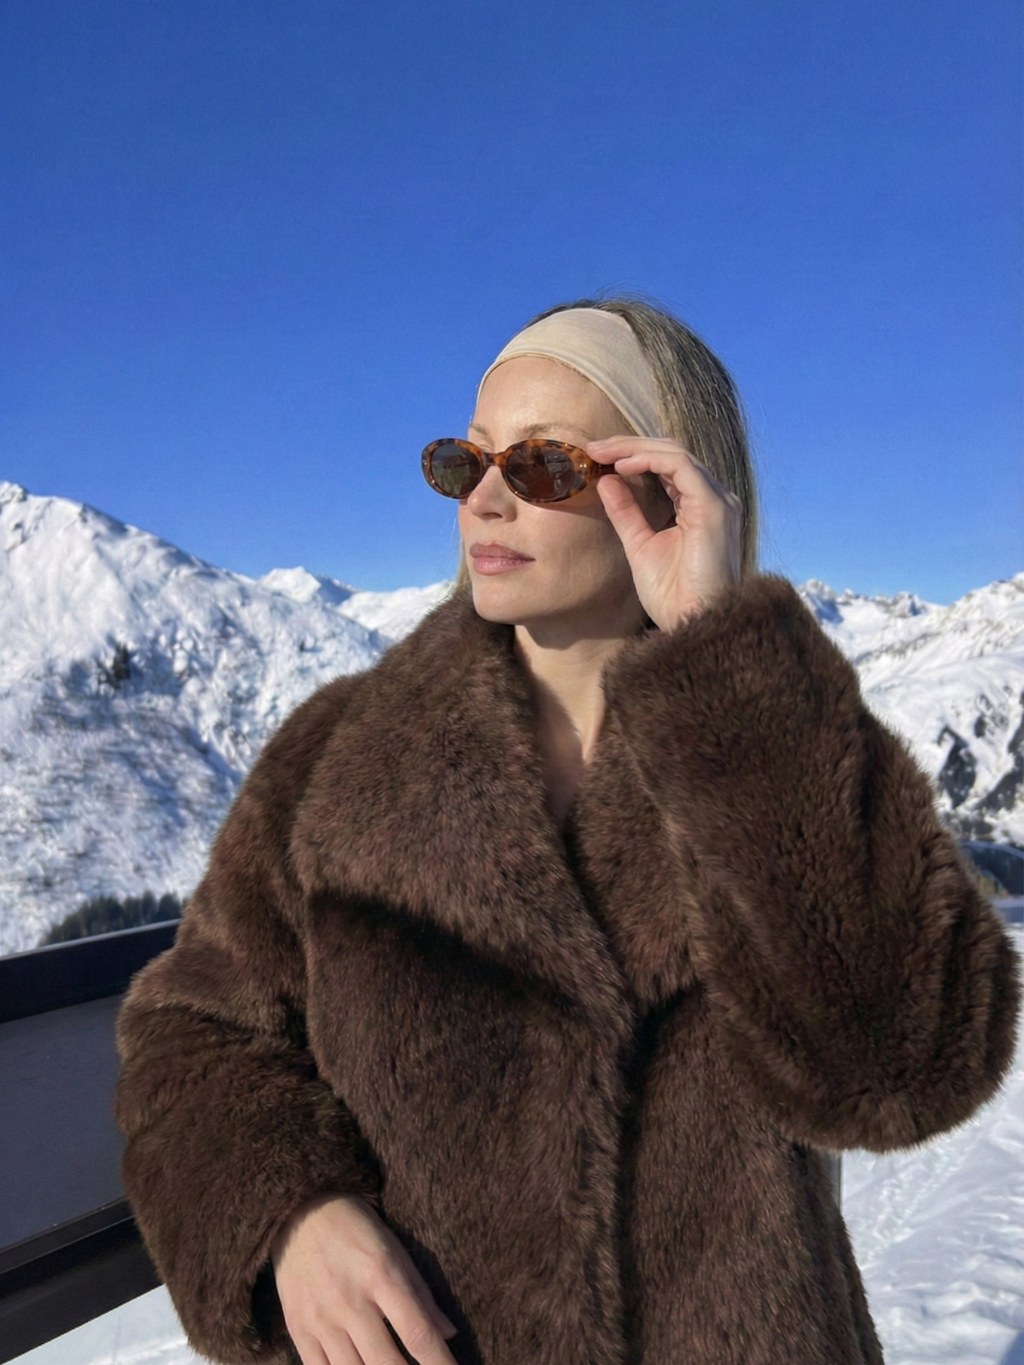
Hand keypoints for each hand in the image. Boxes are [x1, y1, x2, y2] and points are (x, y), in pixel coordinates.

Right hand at [269, 1192, 459, 1364]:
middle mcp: (351, 1300)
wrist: (302, 1212)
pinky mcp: (298, 1328)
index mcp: (382, 1275)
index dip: (440, 1363)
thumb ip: (421, 1295)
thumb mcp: (395, 1250)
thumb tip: (448, 1334)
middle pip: (386, 1363)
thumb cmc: (357, 1230)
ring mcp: (321, 1317)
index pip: (418, 1333)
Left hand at [588, 436, 742, 630]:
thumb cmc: (673, 596)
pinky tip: (623, 466)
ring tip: (602, 452)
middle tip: (593, 447)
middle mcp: (714, 498)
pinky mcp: (714, 507)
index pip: (666, 465)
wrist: (692, 625)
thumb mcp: (640, 546)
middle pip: (671, 452)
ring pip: (675, 453)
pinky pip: (680, 466)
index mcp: (700, 507)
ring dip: (635, 448)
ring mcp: (718, 500)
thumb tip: (607, 481)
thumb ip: (626, 513)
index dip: (631, 455)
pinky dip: (649, 460)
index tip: (595, 457)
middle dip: (629, 445)